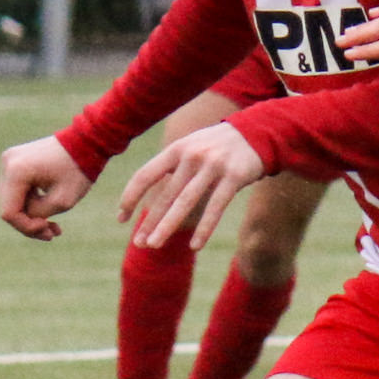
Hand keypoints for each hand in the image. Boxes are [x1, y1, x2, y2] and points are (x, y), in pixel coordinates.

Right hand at [0, 135, 93, 239]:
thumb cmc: (78, 170)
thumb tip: (24, 218)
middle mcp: (7, 163)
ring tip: (54, 227)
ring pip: (13, 201)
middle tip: (53, 233)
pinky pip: (17, 191)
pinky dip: (31, 203)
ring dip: (32, 216)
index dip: (27, 227)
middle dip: (30, 224)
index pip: (9, 212)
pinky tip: (49, 213)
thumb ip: (38, 215)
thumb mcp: (62, 201)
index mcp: (16, 171)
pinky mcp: (15, 162)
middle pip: (9, 207)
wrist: (86, 142)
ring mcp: (9, 161)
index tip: (49, 230)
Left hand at [118, 123, 264, 251]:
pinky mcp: (234, 176)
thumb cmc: (217, 147)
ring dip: (168, 225)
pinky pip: (216, 207)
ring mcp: (213, 166)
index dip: (130, 197)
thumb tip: (151, 199)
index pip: (145, 175)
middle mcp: (192, 156)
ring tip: (155, 245)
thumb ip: (172, 168)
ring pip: (186, 201)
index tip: (121, 218)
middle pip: (165, 194)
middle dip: (150, 221)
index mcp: (176, 150)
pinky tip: (195, 246)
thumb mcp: (191, 148)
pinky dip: (204, 228)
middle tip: (139, 243)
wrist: (257, 132)